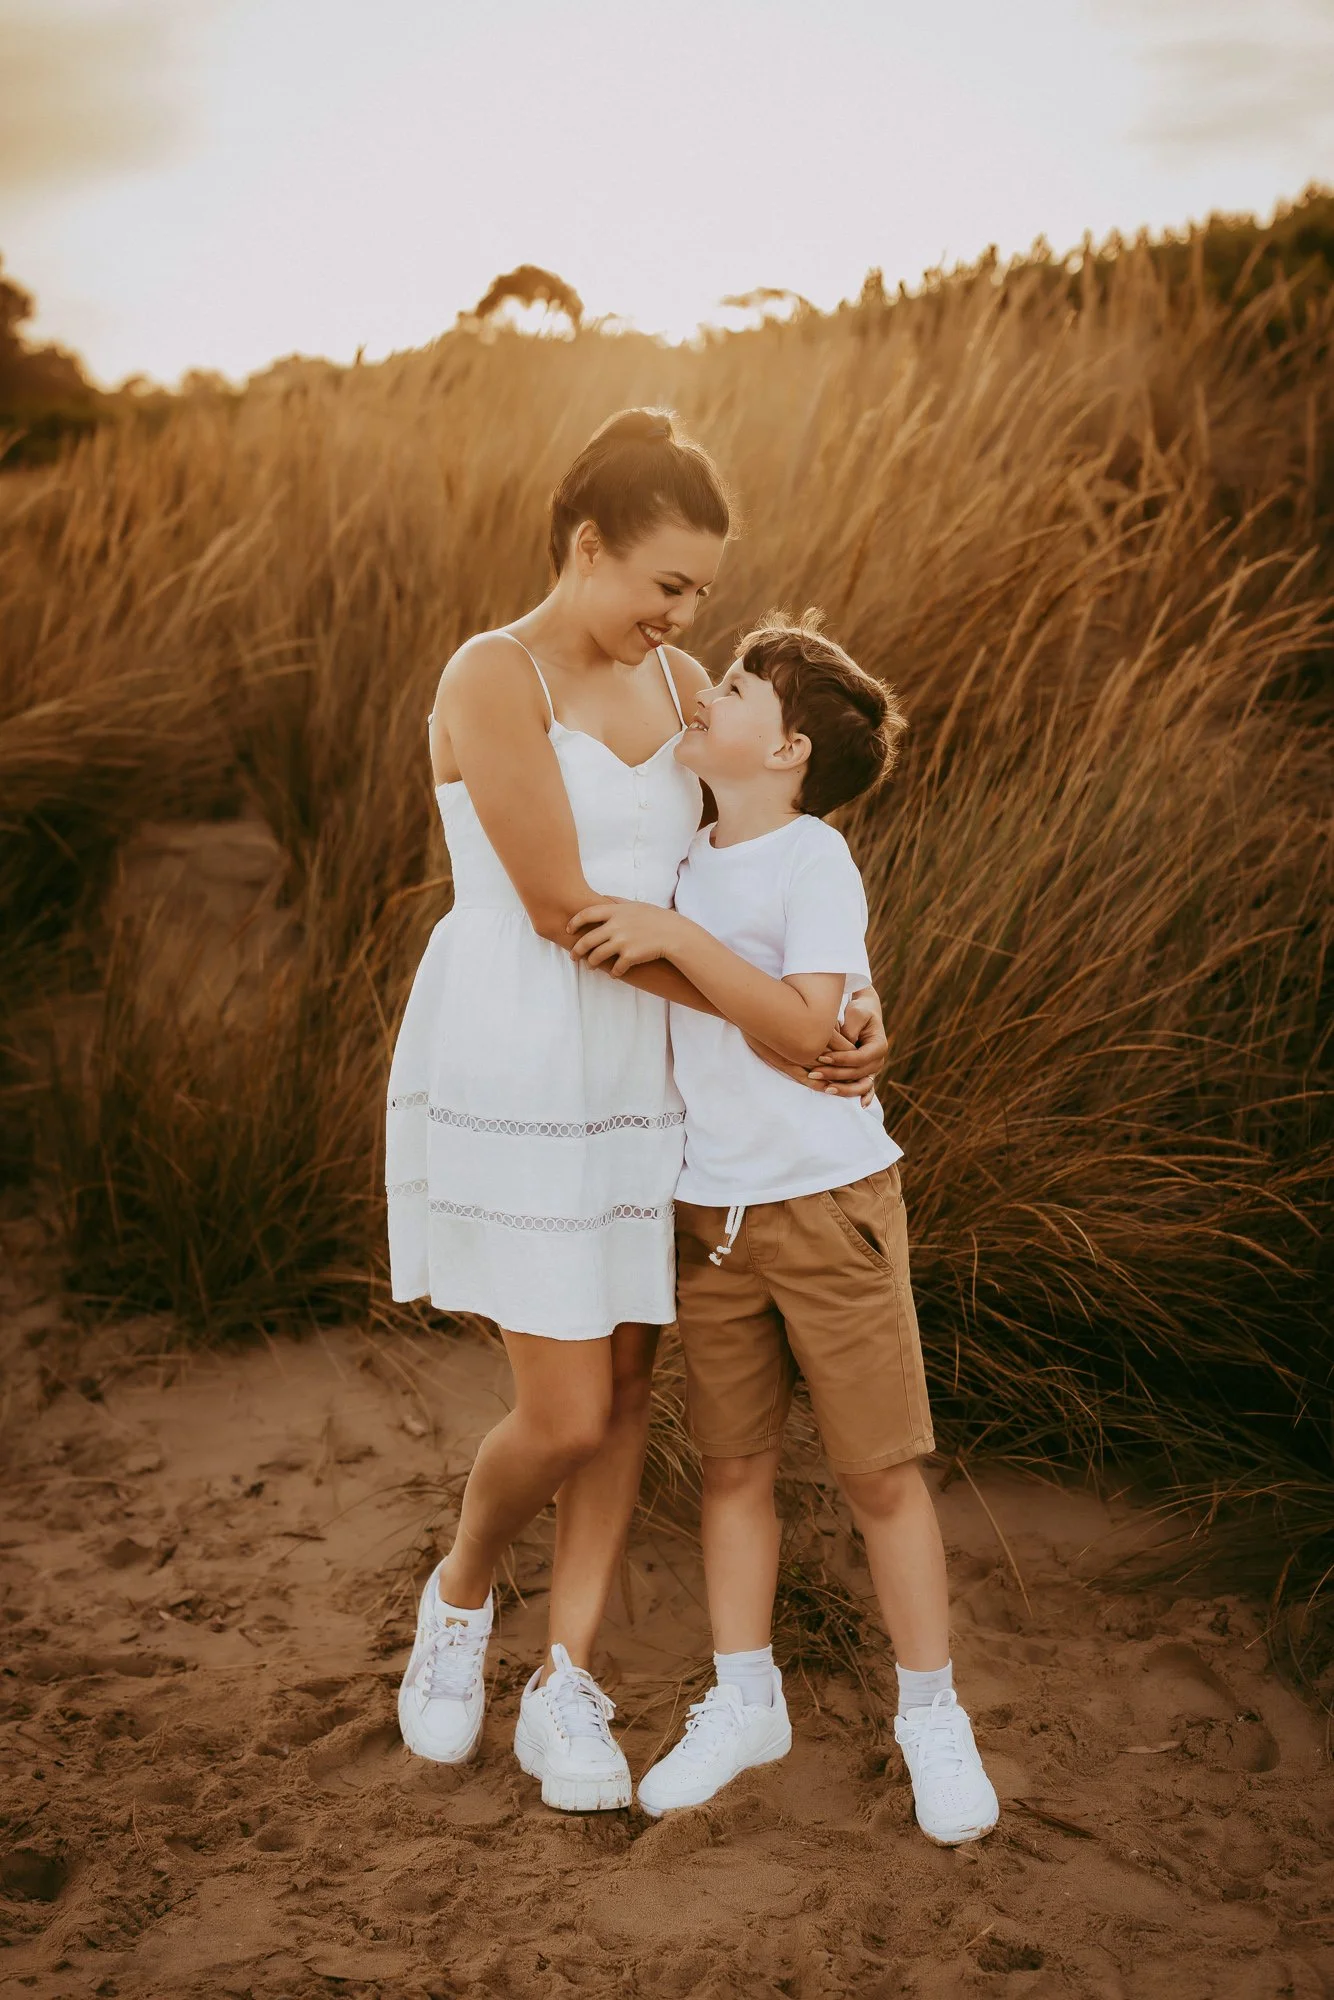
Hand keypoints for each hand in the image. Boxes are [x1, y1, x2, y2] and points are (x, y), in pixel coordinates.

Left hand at [569, 899, 681, 975]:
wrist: (675, 935)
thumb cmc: (656, 919)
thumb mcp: (636, 905)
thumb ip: (618, 902)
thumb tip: (603, 897)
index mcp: (616, 911)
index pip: (586, 914)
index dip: (574, 922)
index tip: (569, 930)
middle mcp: (616, 926)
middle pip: (587, 940)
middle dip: (577, 950)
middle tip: (574, 956)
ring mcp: (622, 942)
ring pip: (596, 956)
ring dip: (592, 963)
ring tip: (591, 966)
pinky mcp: (630, 956)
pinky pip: (615, 968)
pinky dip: (613, 973)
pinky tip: (614, 974)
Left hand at [818, 987, 886, 1104]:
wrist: (864, 1013)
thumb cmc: (858, 1011)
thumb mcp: (856, 1014)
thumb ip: (851, 1030)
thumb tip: (846, 1046)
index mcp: (879, 1046)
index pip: (859, 1058)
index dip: (841, 1059)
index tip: (822, 1057)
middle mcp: (878, 1061)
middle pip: (857, 1074)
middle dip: (834, 1074)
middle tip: (812, 1073)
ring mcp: (872, 1070)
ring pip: (860, 1085)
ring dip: (842, 1089)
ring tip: (823, 1088)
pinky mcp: (865, 1074)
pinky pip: (864, 1088)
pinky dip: (863, 1097)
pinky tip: (859, 1106)